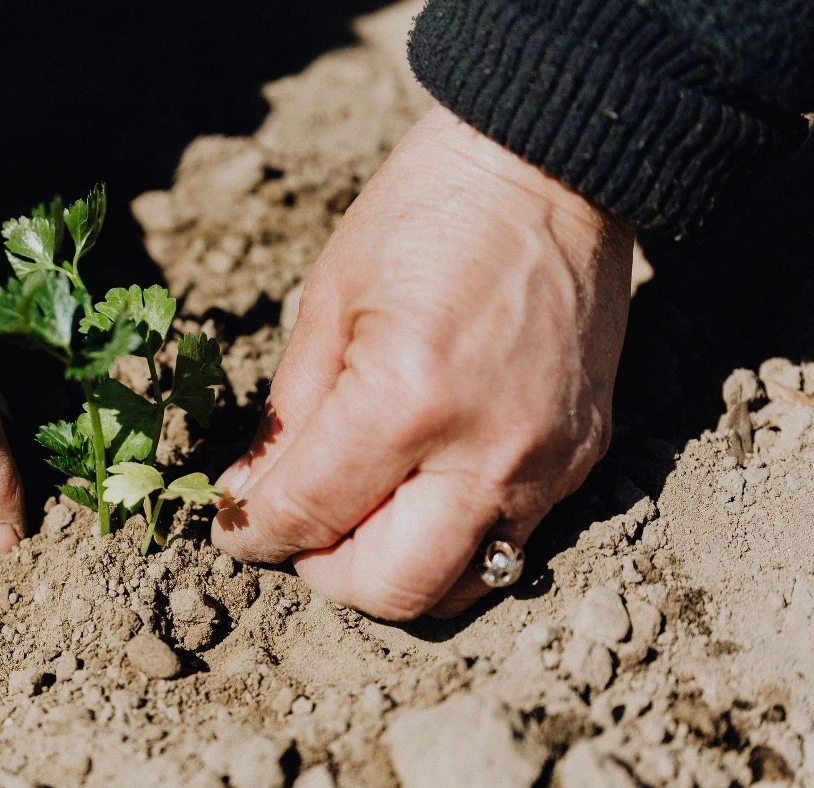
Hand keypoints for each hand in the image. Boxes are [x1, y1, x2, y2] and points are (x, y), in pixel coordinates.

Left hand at [212, 105, 634, 618]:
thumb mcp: (328, 304)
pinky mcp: (582, 459)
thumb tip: (248, 500)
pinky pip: (508, 544)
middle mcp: (485, 452)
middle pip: (391, 589)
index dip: (253, 535)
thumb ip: (286, 419)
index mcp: (404, 401)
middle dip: (325, 574)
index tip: (235, 529)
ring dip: (392, 572)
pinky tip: (420, 491)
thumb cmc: (426, 215)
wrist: (552, 168)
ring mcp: (546, 464)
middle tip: (301, 533)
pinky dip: (449, 541)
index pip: (309, 516)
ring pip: (458, 587)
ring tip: (360, 518)